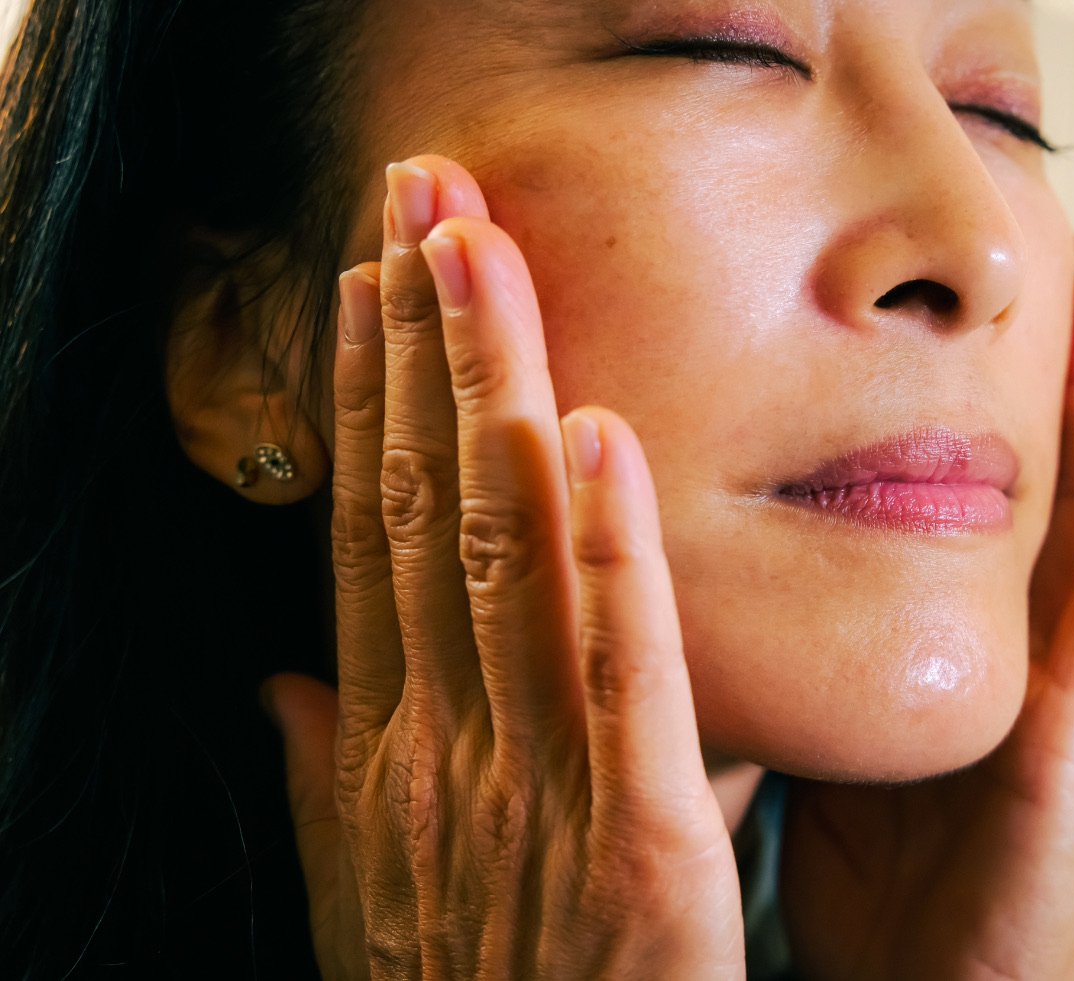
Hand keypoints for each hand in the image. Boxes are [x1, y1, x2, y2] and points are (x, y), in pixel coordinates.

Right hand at [260, 155, 743, 979]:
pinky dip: (606, 557)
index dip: (370, 402)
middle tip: (426, 199)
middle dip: (422, 347)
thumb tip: (284, 683)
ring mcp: (536, 792)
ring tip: (482, 259)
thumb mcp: (380, 892)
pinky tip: (597, 435)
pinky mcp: (640, 845)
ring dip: (493, 397)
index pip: (375, 538)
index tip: (370, 286)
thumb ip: (335, 779)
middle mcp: (447, 749)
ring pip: (507, 562)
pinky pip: (624, 681)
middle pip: (429, 511)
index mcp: (398, 751)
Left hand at [778, 237, 1073, 979]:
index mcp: (914, 646)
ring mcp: (1034, 688)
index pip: (929, 497)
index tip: (926, 302)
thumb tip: (678, 580)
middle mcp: (983, 648)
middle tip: (1041, 246)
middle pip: (1010, 483)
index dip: (938, 401)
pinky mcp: (1064, 746)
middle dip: (1030, 370)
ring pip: (1072, 515)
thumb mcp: (800, 741)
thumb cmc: (858, 889)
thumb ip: (770, 659)